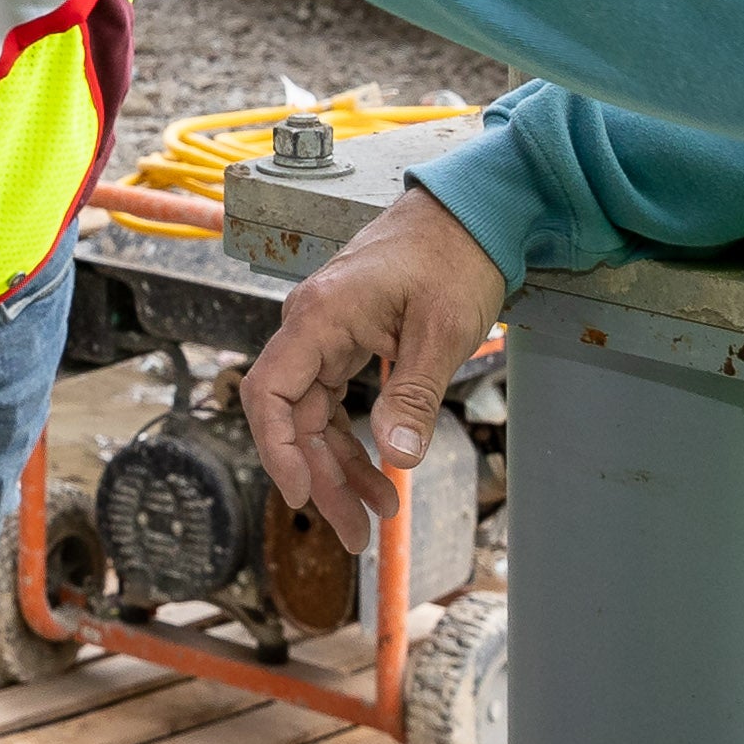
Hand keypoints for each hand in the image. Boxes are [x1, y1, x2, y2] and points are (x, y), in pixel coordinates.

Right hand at [237, 188, 509, 555]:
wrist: (473, 208)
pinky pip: (336, 398)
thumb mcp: (441, 330)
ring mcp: (327, 331)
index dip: (279, 452)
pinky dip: (356, 438)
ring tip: (377, 516)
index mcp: (319, 317)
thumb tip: (396, 460)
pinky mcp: (347, 336)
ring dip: (340, 467)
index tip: (304, 499)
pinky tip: (382, 473)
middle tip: (356, 534)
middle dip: (321, 480)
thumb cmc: (455, 254)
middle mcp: (311, 324)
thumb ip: (413, 395)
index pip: (270, 394)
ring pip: (315, 414)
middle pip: (293, 417)